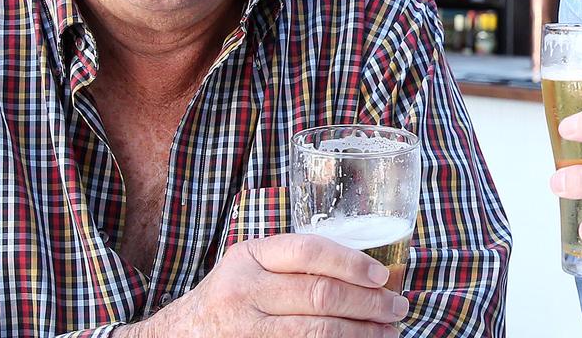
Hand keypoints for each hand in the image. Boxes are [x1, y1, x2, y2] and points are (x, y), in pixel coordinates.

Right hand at [115, 233, 407, 337]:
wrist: (183, 334)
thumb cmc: (232, 295)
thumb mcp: (252, 265)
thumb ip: (293, 261)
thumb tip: (366, 268)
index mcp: (250, 256)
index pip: (309, 252)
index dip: (351, 262)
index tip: (382, 274)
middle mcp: (245, 291)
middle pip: (320, 295)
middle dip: (368, 302)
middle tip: (398, 306)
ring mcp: (248, 329)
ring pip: (318, 332)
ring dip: (362, 333)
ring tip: (389, 330)